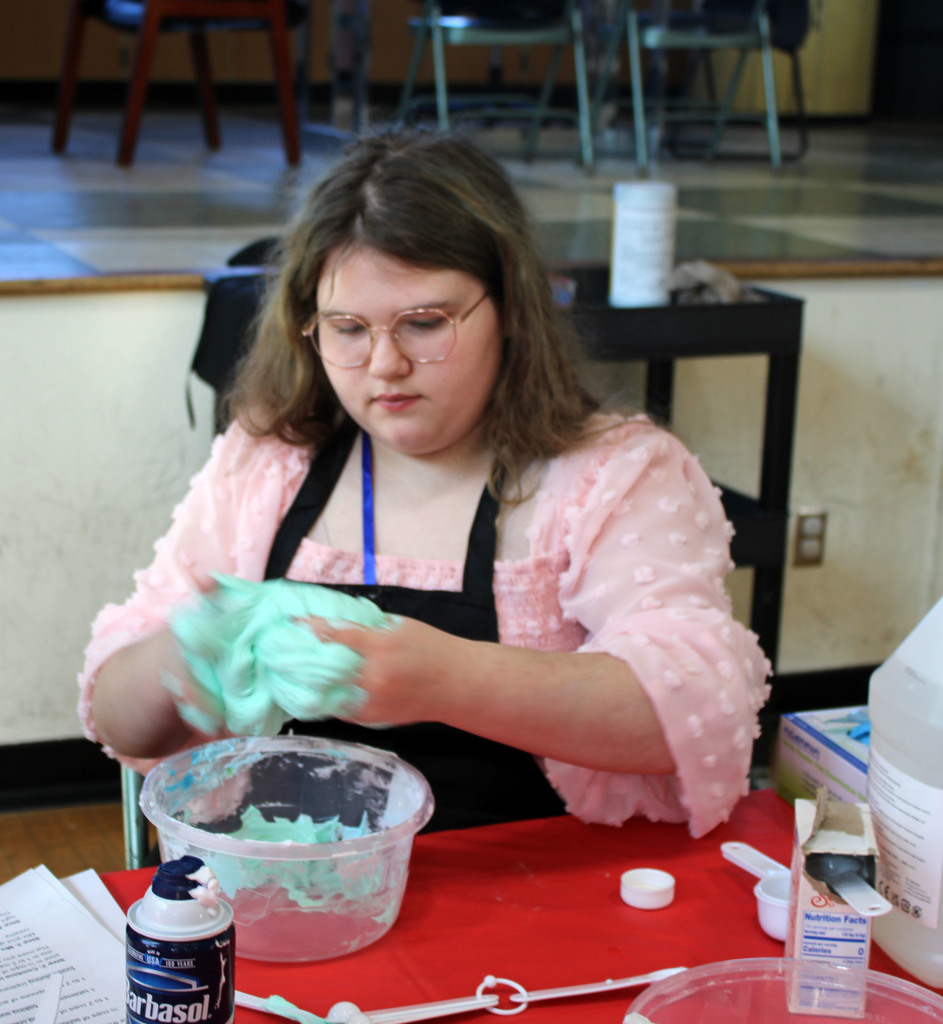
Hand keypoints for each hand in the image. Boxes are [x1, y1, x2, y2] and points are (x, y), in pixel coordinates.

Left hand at [302, 614, 466, 726]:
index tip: (292, 622)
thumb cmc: (432, 648)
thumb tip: (334, 623)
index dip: (311, 628)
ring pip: (328, 691)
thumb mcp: (401, 626)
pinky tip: (314, 687)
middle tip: (282, 647)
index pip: (337, 635)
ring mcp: (372, 701)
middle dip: (303, 657)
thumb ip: (368, 627)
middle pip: (326, 667)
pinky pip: (338, 708)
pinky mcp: (371, 718)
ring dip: (309, 680)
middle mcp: (374, 676)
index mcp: (383, 646)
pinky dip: (326, 697)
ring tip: (290, 668)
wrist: (457, 685)